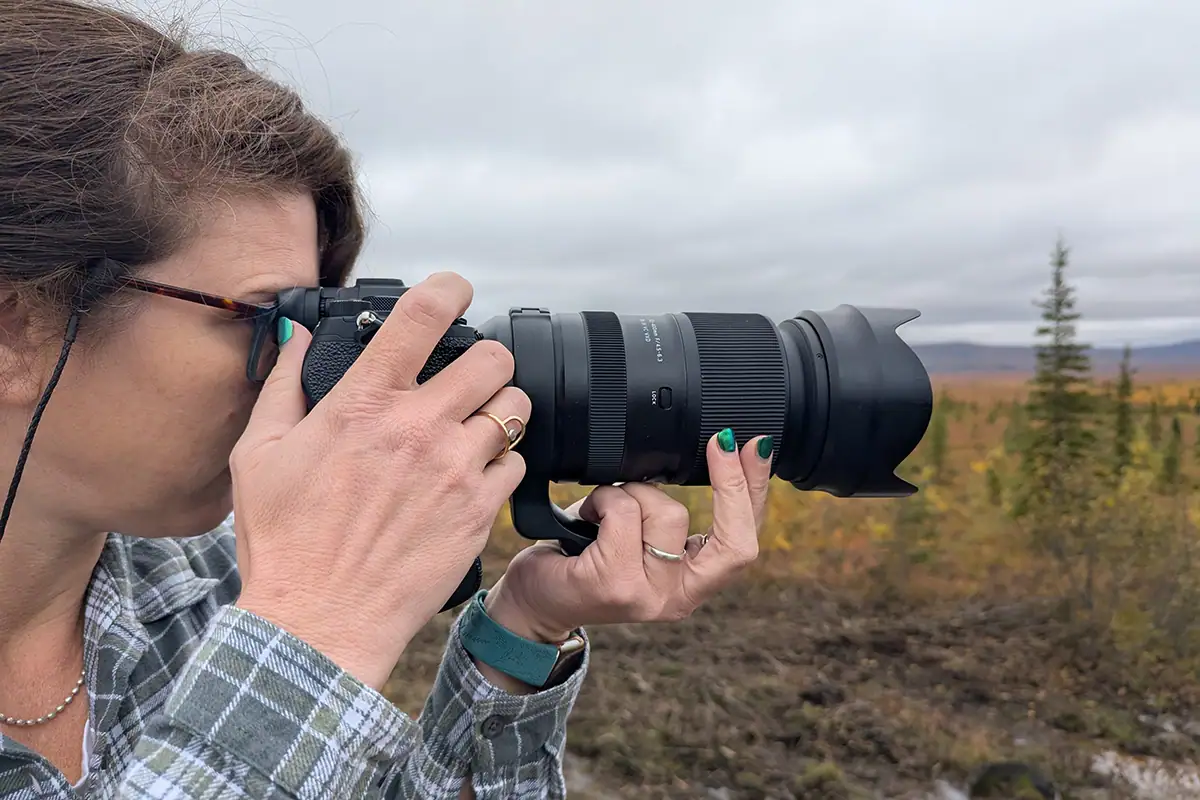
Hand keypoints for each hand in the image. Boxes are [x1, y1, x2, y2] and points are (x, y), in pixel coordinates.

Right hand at [230, 272, 528, 689]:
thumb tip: (299, 333)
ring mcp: (456, 470)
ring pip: (515, 410)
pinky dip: (501, 463)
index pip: (423, 315)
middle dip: (486, 359)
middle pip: (495, 358)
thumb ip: (284, 382)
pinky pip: (516, 464)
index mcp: (365, 402)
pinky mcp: (479, 512)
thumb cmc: (284, 542)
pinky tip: (472, 476)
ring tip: (475, 426)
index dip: (450, 287)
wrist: (319, 622)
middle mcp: (420, 428)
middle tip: (468, 377)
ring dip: (499, 410)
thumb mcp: (260, 452)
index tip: (455, 290)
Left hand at [484, 431, 770, 644]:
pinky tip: (586, 515)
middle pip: (732, 541)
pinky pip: (624, 513)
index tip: (755, 446)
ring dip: (632, 492)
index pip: (743, 543)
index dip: (754, 492)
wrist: (532, 603)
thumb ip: (669, 519)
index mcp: (690, 586)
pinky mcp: (613, 584)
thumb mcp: (639, 541)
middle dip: (733, 484)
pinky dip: (603, 500)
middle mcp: (677, 598)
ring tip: (603, 509)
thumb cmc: (584, 562)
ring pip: (667, 511)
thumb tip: (698, 457)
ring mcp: (647, 594)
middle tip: (720, 441)